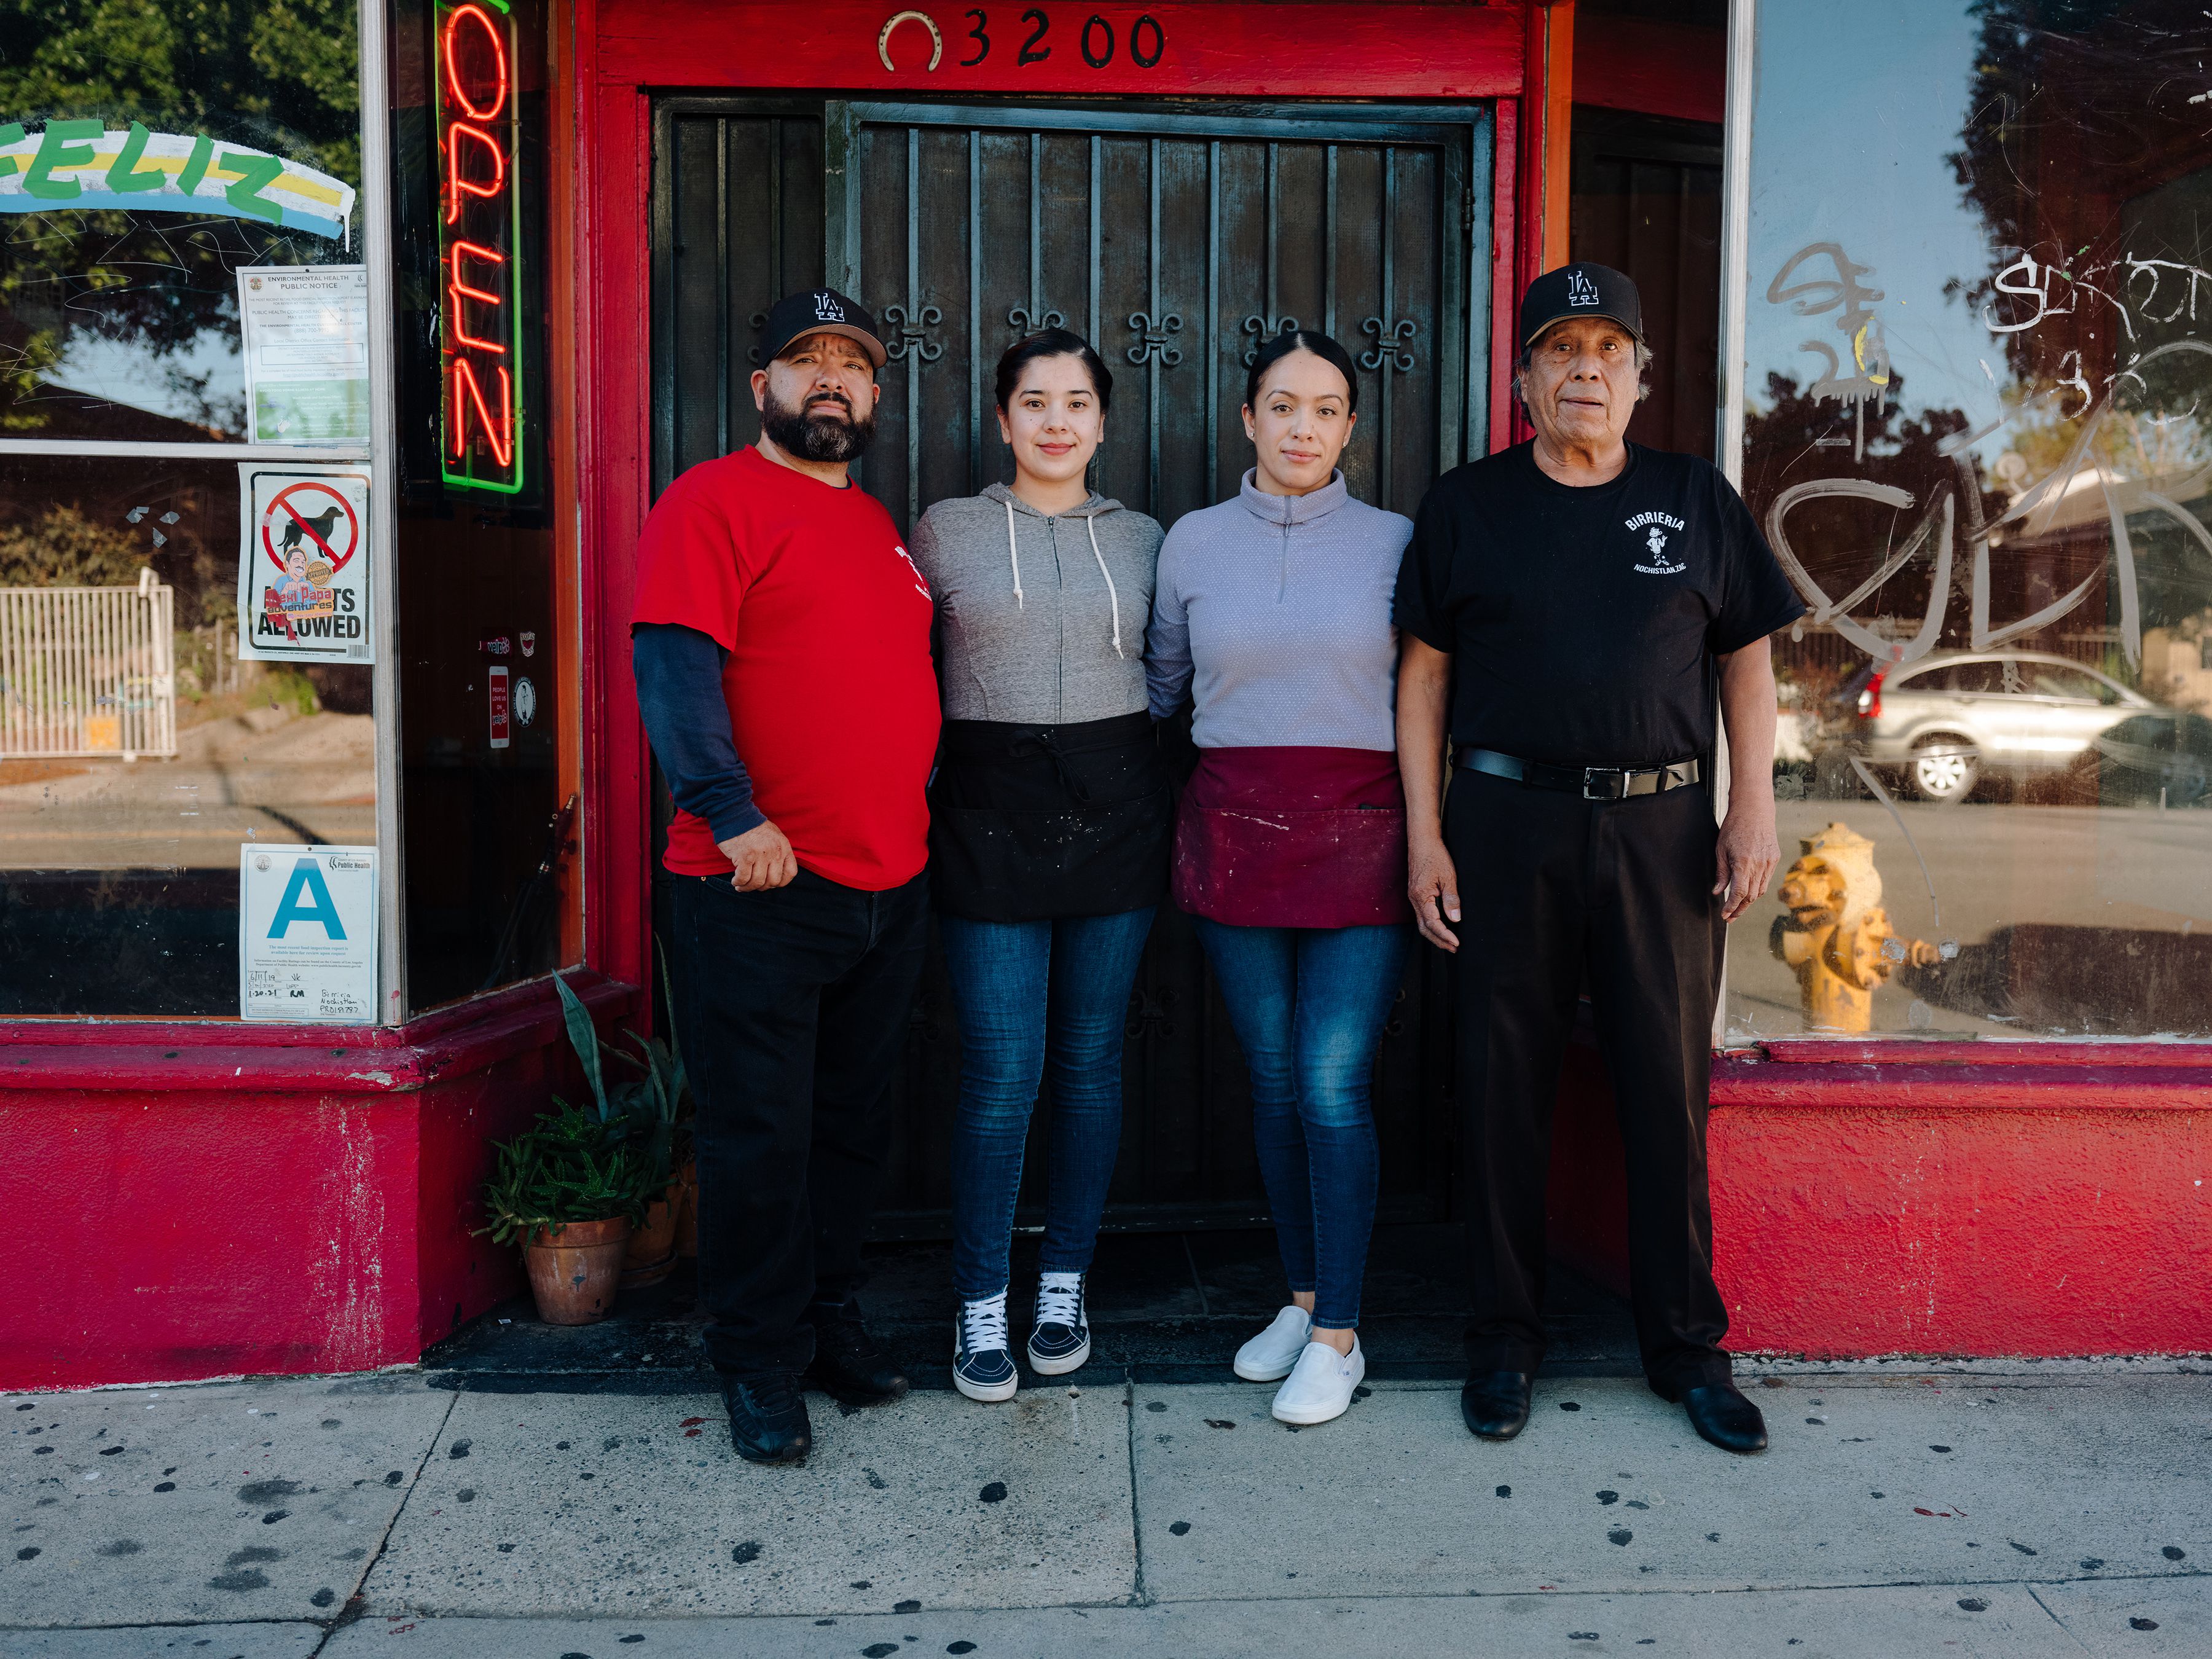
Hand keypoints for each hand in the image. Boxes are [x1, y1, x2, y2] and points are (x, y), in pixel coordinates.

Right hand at [719, 819, 796, 891]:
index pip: (791, 872)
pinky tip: (735, 881)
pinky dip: (738, 882)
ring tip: (741, 885)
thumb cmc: (754, 827)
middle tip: (753, 885)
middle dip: (762, 887)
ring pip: (757, 882)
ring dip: (748, 887)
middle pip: (773, 881)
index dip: (781, 882)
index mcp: (784, 846)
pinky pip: (743, 878)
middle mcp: (774, 851)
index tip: (770, 883)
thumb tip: (776, 874)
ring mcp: (760, 854)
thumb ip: (778, 852)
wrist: (735, 815)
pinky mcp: (744, 856)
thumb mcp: (774, 836)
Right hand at [1408, 835, 1461, 952]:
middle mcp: (1413, 899)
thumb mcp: (1448, 876)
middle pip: (1424, 928)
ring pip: (1422, 923)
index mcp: (1421, 896)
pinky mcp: (1416, 894)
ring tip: (1449, 942)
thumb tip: (1455, 919)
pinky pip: (1422, 915)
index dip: (1445, 935)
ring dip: (1435, 935)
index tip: (1456, 943)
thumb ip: (1451, 899)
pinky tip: (1441, 927)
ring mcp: (1413, 897)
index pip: (1432, 923)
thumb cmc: (1435, 855)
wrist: (1422, 841)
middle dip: (1439, 941)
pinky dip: (1431, 925)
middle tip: (1454, 948)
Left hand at [1712, 802, 1778, 922]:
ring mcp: (1769, 862)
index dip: (1732, 907)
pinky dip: (1757, 889)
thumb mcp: (1720, 850)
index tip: (1725, 915)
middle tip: (1730, 917)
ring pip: (1760, 890)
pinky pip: (1766, 880)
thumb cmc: (1734, 827)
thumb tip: (1718, 892)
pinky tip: (1749, 892)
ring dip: (1749, 901)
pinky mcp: (1774, 859)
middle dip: (1740, 909)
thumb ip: (1721, 873)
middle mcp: (1759, 865)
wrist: (1754, 811)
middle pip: (1751, 896)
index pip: (1739, 893)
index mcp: (1744, 863)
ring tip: (1738, 908)